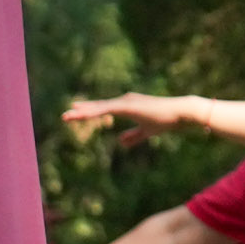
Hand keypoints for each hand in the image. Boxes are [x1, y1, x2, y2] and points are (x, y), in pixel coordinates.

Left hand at [62, 92, 201, 135]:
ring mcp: (125, 102)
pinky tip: (83, 115)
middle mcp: (124, 101)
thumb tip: (120, 142)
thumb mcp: (147, 131)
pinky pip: (106, 109)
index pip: (104, 109)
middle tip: (65, 115)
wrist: (179, 113)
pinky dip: (93, 112)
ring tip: (68, 116)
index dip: (90, 111)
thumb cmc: (166, 121)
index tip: (76, 112)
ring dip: (83, 113)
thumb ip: (133, 136)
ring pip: (99, 107)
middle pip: (98, 106)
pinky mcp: (127, 106)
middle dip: (82, 111)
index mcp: (128, 106)